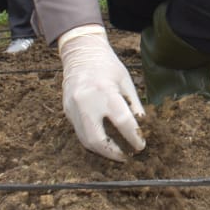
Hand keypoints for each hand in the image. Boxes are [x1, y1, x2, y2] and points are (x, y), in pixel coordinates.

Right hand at [58, 25, 145, 160]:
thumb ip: (134, 105)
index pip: (122, 122)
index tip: (141, 145)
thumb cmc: (107, 66)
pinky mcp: (66, 111)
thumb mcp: (126, 81)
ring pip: (85, 140)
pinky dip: (92, 140)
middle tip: (126, 157)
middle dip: (113, 153)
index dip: (133, 137)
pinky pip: (79, 132)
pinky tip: (104, 141)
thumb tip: (142, 127)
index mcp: (105, 92)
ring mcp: (73, 108)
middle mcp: (86, 102)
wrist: (81, 53)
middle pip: (97, 139)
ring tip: (116, 152)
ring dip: (102, 150)